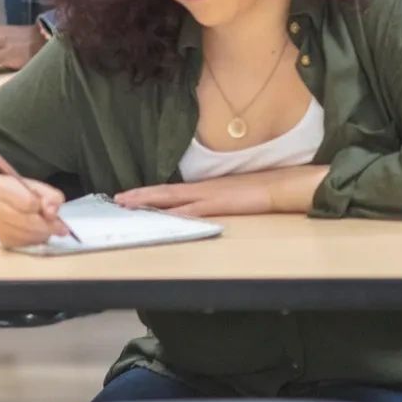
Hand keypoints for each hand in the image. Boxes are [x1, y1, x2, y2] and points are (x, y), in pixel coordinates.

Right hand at [0, 169, 66, 249]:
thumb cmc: (8, 189)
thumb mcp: (28, 183)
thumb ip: (47, 194)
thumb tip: (54, 213)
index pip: (29, 203)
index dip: (44, 207)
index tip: (49, 208)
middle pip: (29, 222)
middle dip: (49, 226)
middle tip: (61, 227)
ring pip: (27, 236)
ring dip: (43, 235)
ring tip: (48, 228)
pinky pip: (23, 244)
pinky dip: (34, 240)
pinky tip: (35, 233)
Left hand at [115, 164, 326, 217]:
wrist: (284, 185)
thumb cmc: (263, 189)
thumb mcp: (233, 195)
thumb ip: (217, 200)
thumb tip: (202, 209)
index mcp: (206, 188)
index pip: (171, 190)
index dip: (150, 194)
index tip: (129, 196)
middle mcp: (204, 190)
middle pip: (165, 193)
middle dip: (140, 196)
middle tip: (117, 200)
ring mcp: (211, 196)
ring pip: (173, 199)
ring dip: (149, 202)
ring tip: (127, 204)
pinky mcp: (221, 204)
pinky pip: (194, 210)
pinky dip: (177, 214)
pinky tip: (163, 216)